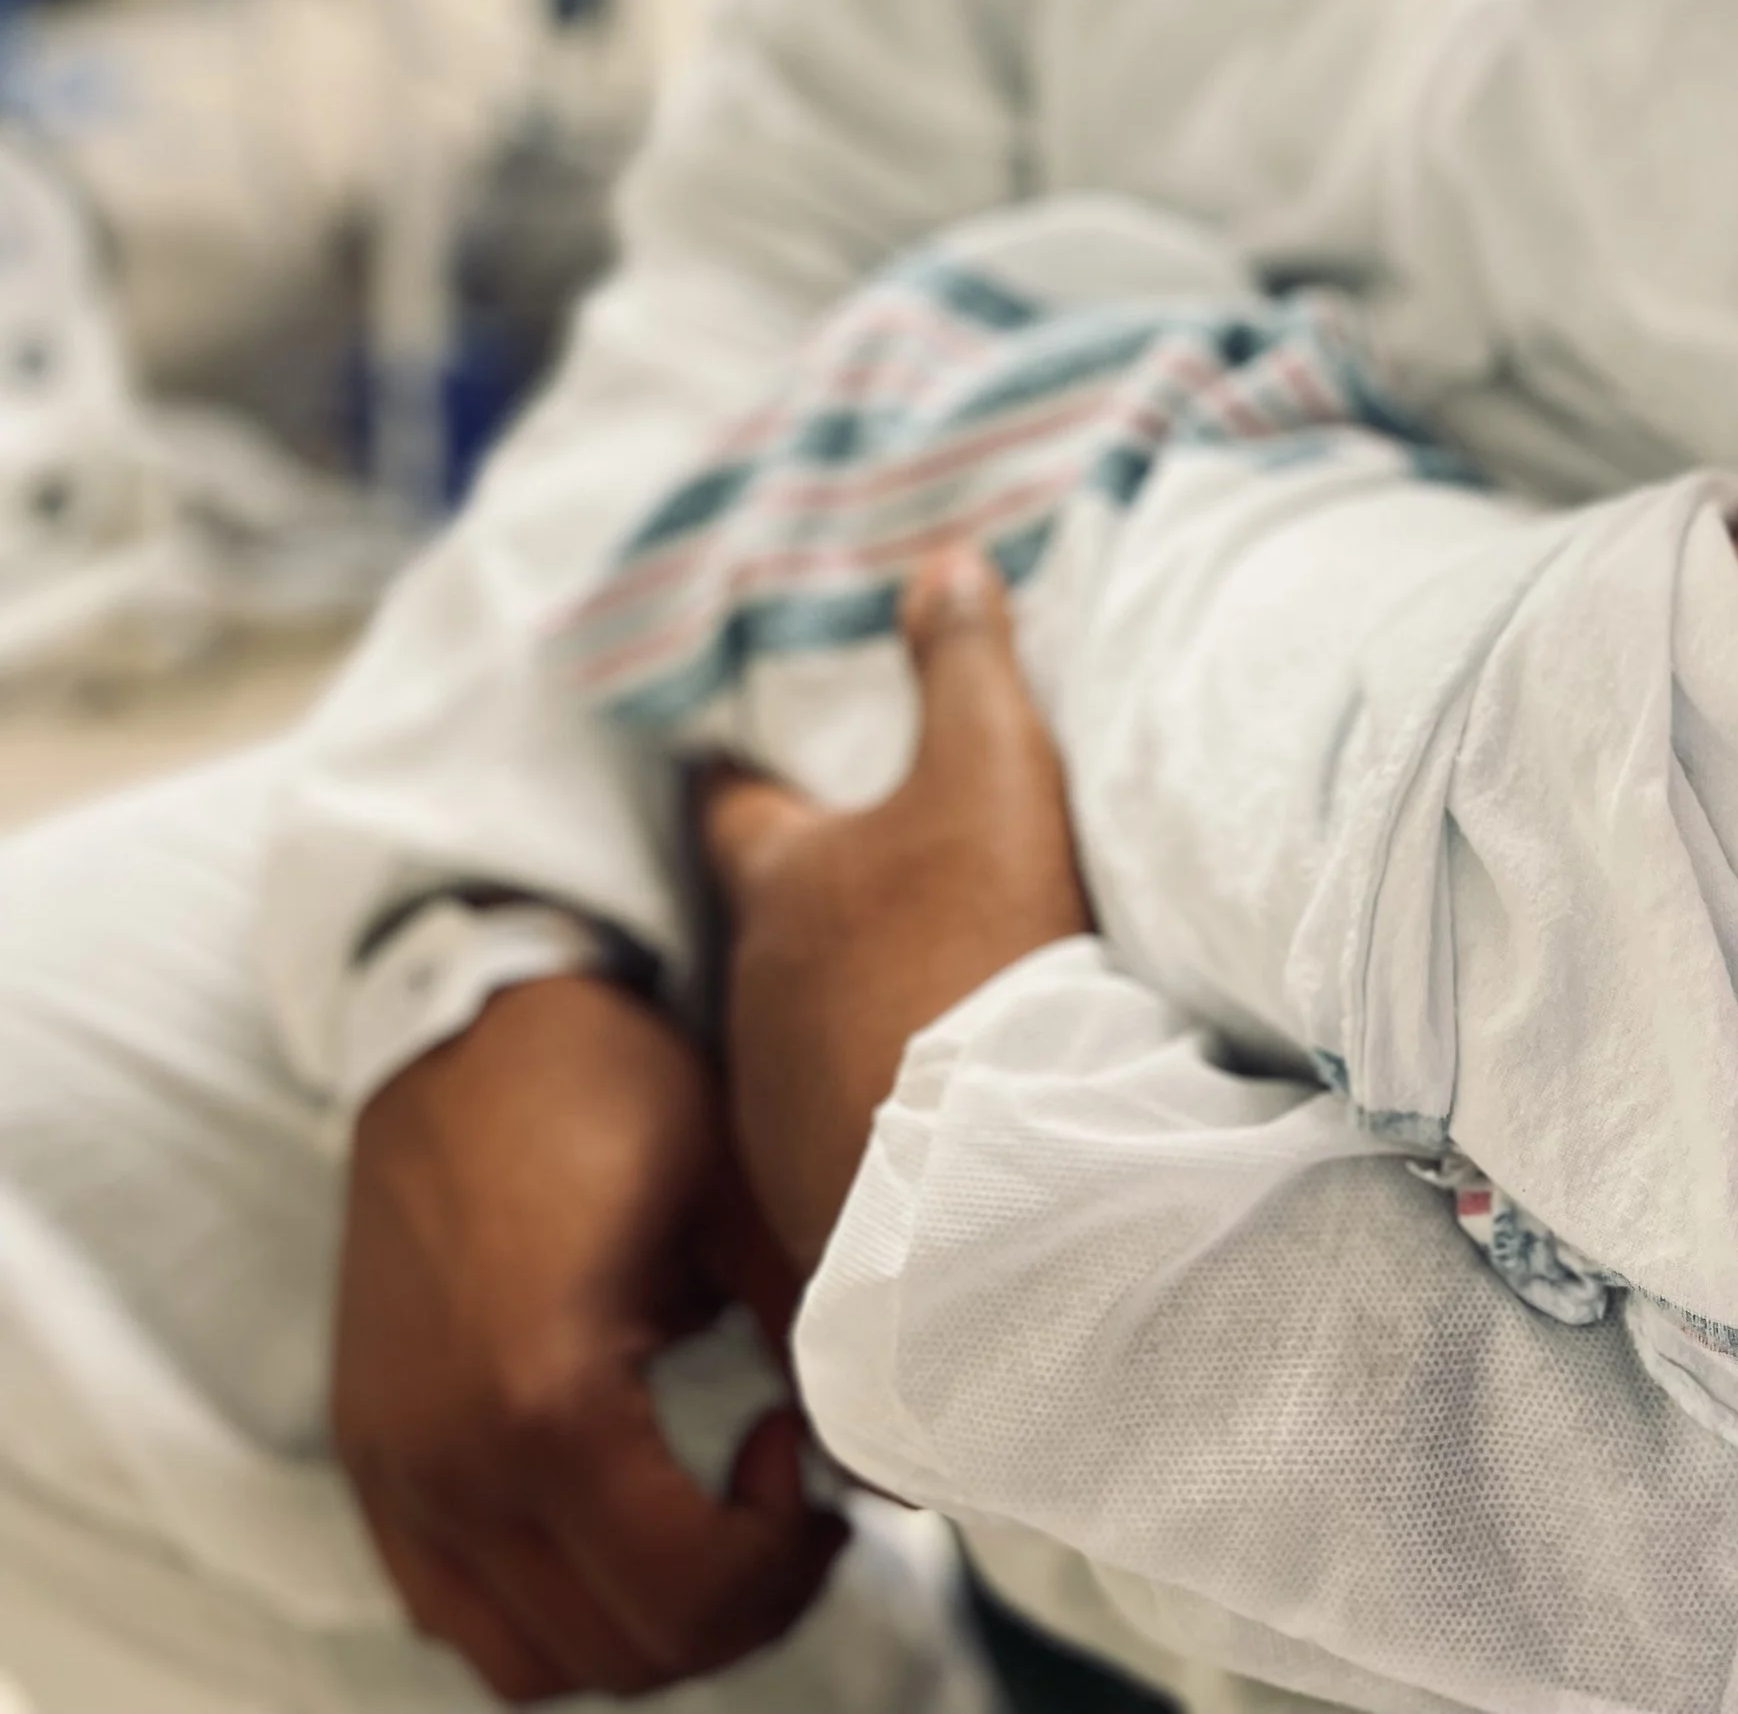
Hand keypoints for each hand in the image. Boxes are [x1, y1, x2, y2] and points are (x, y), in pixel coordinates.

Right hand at [334, 974, 842, 1702]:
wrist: (467, 1018)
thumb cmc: (616, 1088)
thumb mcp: (739, 1194)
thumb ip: (813, 1330)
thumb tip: (883, 1447)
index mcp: (546, 1405)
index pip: (689, 1597)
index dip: (780, 1559)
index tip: (802, 1455)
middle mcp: (450, 1467)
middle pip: (619, 1653)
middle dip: (732, 1602)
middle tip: (780, 1495)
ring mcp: (395, 1473)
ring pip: (531, 1664)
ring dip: (639, 1625)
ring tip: (703, 1516)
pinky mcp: (369, 1459)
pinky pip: (455, 1613)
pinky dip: (545, 1609)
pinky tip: (615, 1511)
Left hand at [702, 549, 1091, 1275]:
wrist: (990, 1171)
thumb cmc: (977, 944)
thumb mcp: (991, 768)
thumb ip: (965, 662)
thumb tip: (946, 563)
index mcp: (780, 881)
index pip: (730, 804)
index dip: (738, 771)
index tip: (735, 751)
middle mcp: (755, 991)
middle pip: (769, 925)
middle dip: (812, 901)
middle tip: (868, 877)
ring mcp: (776, 1101)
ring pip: (799, 1032)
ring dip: (845, 1013)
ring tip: (915, 1002)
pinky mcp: (814, 1192)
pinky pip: (838, 1128)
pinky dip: (873, 1104)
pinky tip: (930, 1110)